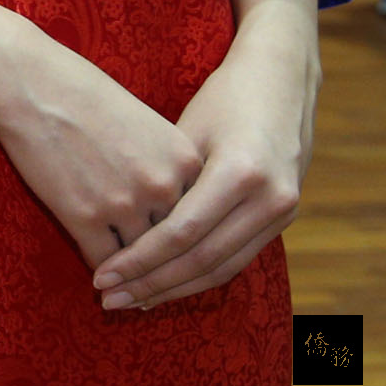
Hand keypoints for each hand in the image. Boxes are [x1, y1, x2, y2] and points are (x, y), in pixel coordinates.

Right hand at [0, 25, 203, 273]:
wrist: (28, 80)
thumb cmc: (81, 90)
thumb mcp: (143, 122)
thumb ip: (164, 161)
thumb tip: (168, 199)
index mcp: (185, 159)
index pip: (200, 216)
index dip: (190, 240)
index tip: (182, 259)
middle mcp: (164, 186)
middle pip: (176, 244)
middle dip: (166, 267)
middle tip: (159, 288)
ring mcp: (124, 204)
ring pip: (142, 260)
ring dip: (135, 278)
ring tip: (129, 292)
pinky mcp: (83, 216)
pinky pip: (103, 261)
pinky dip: (103, 273)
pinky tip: (100, 279)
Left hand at [92, 17, 317, 310]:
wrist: (283, 84)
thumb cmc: (221, 99)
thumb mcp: (186, 132)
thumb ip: (164, 180)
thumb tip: (117, 228)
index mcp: (239, 172)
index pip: (182, 234)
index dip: (139, 261)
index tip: (101, 277)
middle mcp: (268, 198)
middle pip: (202, 260)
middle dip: (152, 284)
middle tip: (109, 300)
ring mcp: (282, 211)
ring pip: (222, 268)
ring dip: (176, 289)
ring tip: (133, 300)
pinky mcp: (285, 218)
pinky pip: (237, 259)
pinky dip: (201, 276)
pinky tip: (167, 285)